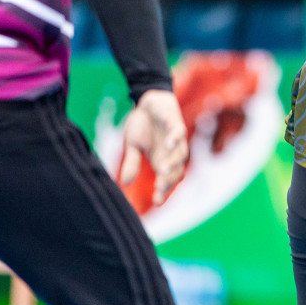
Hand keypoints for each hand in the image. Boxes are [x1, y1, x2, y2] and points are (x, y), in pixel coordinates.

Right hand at [121, 90, 188, 205]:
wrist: (148, 102)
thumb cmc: (142, 125)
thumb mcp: (132, 146)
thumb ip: (132, 163)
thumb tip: (125, 183)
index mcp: (161, 160)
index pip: (165, 180)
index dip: (163, 191)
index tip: (157, 202)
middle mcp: (170, 153)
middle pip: (176, 172)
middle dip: (169, 180)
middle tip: (159, 187)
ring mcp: (175, 139)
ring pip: (181, 155)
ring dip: (173, 162)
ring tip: (162, 169)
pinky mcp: (175, 123)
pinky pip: (178, 133)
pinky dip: (174, 139)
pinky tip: (166, 145)